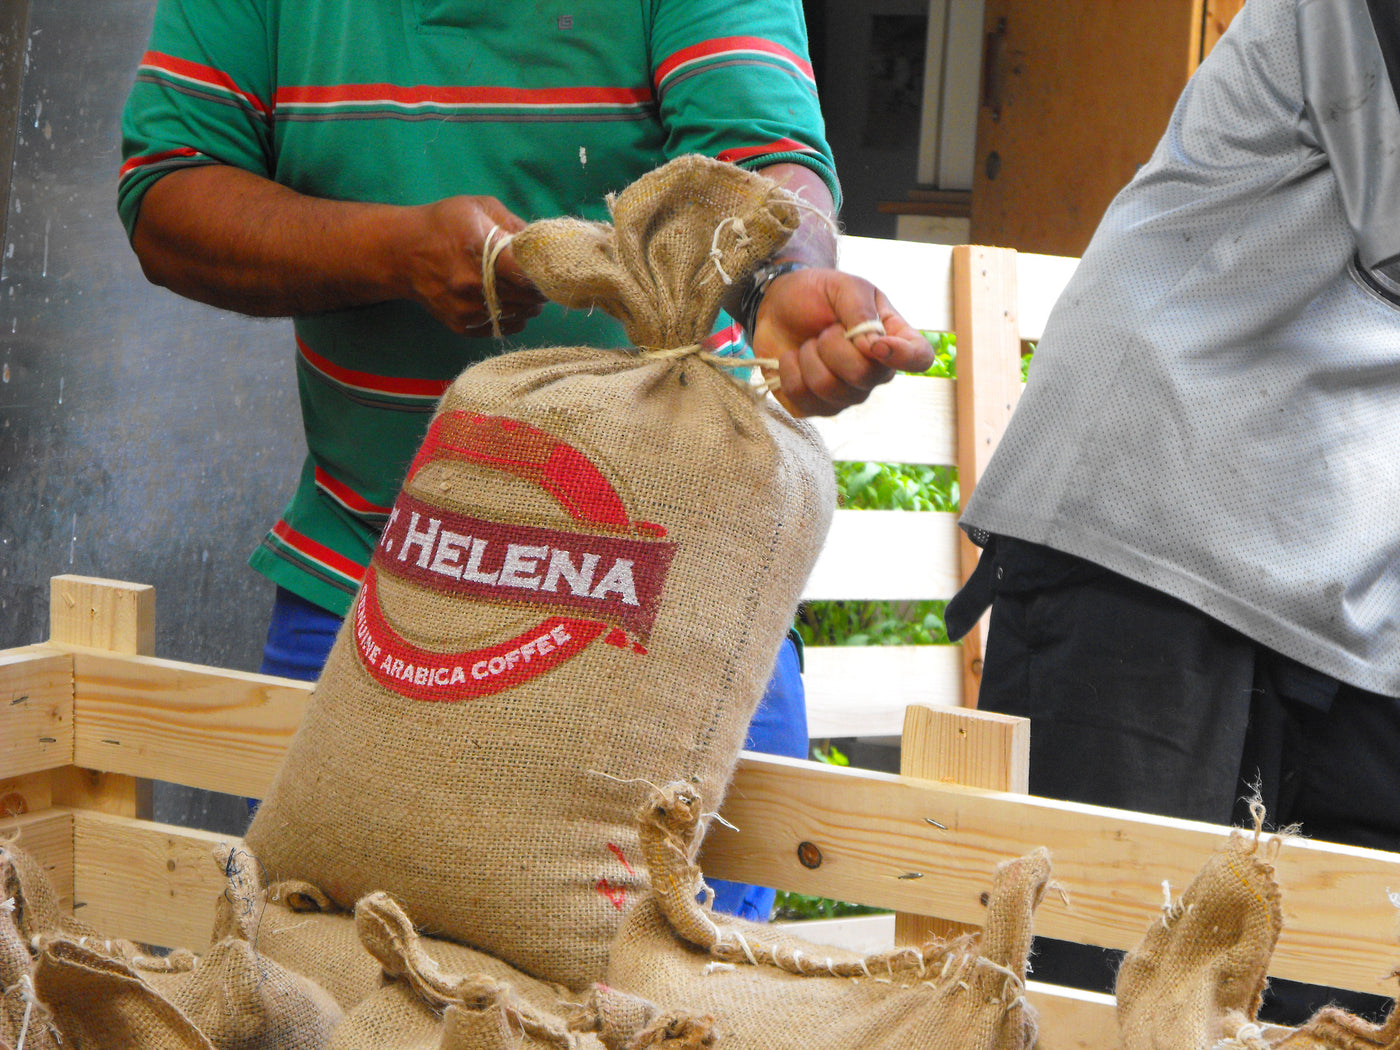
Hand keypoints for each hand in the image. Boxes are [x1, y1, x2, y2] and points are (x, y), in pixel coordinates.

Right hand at [401, 196, 545, 335]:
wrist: (401, 252)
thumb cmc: (444, 224)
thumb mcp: (479, 208)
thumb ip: (514, 224)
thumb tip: (542, 242)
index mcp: (481, 252)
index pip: (528, 274)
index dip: (544, 274)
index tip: (550, 269)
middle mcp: (473, 285)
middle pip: (528, 298)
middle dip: (540, 290)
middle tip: (541, 280)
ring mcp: (467, 309)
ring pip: (519, 316)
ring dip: (529, 305)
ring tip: (525, 290)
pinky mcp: (461, 325)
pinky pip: (501, 328)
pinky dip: (513, 318)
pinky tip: (510, 304)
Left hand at [752, 268, 934, 416]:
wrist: (776, 306)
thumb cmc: (816, 294)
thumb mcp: (843, 287)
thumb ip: (861, 311)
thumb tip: (875, 346)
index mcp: (892, 338)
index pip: (919, 358)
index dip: (904, 357)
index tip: (876, 344)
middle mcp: (874, 372)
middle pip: (865, 375)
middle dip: (833, 346)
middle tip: (825, 329)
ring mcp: (846, 394)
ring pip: (830, 389)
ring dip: (809, 357)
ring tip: (809, 343)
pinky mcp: (815, 406)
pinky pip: (804, 400)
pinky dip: (790, 372)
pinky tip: (793, 358)